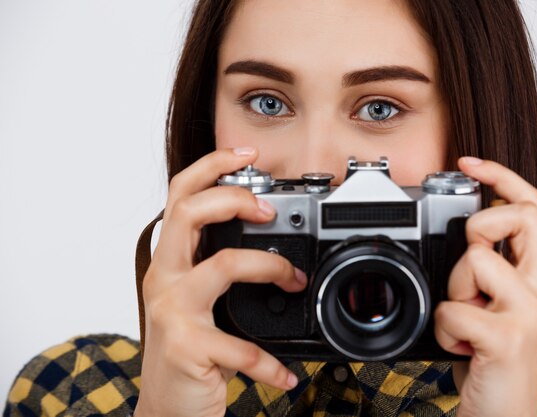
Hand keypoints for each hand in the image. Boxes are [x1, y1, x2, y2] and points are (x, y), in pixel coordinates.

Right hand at [134, 148, 304, 416]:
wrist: (167, 407)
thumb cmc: (188, 350)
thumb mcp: (197, 301)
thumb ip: (218, 269)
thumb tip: (269, 243)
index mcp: (171, 263)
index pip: (181, 196)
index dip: (210, 166)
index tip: (246, 153)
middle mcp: (165, 279)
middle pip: (188, 212)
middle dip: (233, 198)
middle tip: (269, 210)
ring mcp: (173, 311)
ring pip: (223, 265)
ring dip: (270, 266)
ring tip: (294, 280)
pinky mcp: (188, 347)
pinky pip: (241, 346)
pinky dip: (270, 362)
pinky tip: (285, 374)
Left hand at [434, 157, 536, 416]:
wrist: (504, 414)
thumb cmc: (491, 356)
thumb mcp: (490, 304)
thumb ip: (484, 270)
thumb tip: (463, 236)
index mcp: (533, 274)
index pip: (527, 206)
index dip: (499, 176)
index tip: (468, 163)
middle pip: (513, 217)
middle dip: (478, 230)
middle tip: (469, 272)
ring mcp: (526, 312)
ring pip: (475, 260)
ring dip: (453, 292)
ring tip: (463, 320)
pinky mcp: (506, 338)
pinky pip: (454, 309)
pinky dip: (443, 328)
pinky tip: (458, 345)